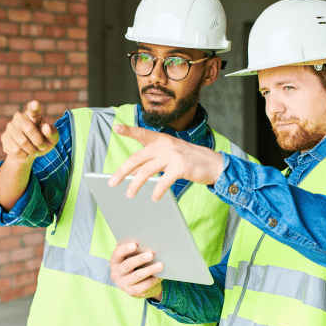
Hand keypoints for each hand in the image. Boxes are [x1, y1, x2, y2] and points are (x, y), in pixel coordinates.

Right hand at [1, 100, 59, 163]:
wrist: (29, 153)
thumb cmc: (43, 142)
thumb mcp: (52, 139)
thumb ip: (52, 133)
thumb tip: (46, 127)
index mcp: (34, 115)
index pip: (33, 109)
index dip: (34, 106)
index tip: (35, 104)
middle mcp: (20, 117)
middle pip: (29, 129)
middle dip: (38, 142)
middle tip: (42, 146)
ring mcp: (10, 126)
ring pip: (22, 142)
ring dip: (32, 150)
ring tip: (33, 150)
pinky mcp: (4, 137)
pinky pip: (15, 150)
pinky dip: (24, 155)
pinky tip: (24, 152)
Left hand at [108, 124, 223, 200]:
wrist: (213, 164)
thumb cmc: (188, 161)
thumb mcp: (168, 158)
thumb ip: (151, 162)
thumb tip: (132, 173)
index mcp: (161, 140)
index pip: (142, 134)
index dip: (129, 131)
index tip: (116, 127)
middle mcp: (165, 144)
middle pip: (138, 158)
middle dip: (123, 171)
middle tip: (112, 183)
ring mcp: (173, 154)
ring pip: (147, 170)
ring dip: (135, 184)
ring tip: (129, 194)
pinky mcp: (181, 166)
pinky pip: (164, 180)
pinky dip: (157, 191)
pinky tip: (154, 198)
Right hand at [110, 242, 163, 299]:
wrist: (137, 283)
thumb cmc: (135, 265)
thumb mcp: (131, 257)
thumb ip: (132, 249)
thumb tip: (138, 238)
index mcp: (114, 262)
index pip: (117, 254)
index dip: (125, 249)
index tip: (135, 245)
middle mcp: (116, 274)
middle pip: (127, 265)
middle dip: (139, 259)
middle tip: (151, 254)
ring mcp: (123, 284)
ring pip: (136, 276)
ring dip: (149, 270)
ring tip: (160, 265)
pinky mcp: (131, 292)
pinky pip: (142, 286)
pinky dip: (151, 281)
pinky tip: (158, 277)